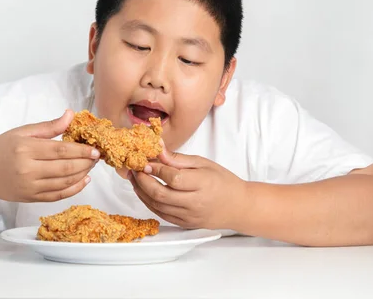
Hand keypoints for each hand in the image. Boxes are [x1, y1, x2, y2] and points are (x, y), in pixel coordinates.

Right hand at [0, 109, 100, 202]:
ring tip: (91, 165)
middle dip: (85, 162)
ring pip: (64, 183)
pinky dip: (74, 189)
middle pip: (65, 168)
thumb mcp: (21, 132)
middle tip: (96, 156)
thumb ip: (48, 126)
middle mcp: (28, 170)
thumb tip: (70, 115)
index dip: (81, 151)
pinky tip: (83, 180)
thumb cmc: (0, 149)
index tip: (95, 149)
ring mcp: (30, 187)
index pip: (60, 150)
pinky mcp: (31, 198)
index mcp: (26, 149)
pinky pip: (58, 195)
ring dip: (82, 174)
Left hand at [129, 143, 246, 229]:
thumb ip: (178, 159)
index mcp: (203, 184)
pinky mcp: (185, 224)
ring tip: (135, 179)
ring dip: (141, 192)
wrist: (238, 207)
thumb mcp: (204, 163)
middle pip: (161, 194)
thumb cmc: (223, 181)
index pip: (173, 178)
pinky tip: (144, 192)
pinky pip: (161, 214)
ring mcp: (189, 216)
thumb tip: (158, 149)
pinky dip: (149, 203)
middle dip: (142, 181)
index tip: (145, 161)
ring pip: (158, 206)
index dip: (155, 169)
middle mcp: (195, 203)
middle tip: (134, 170)